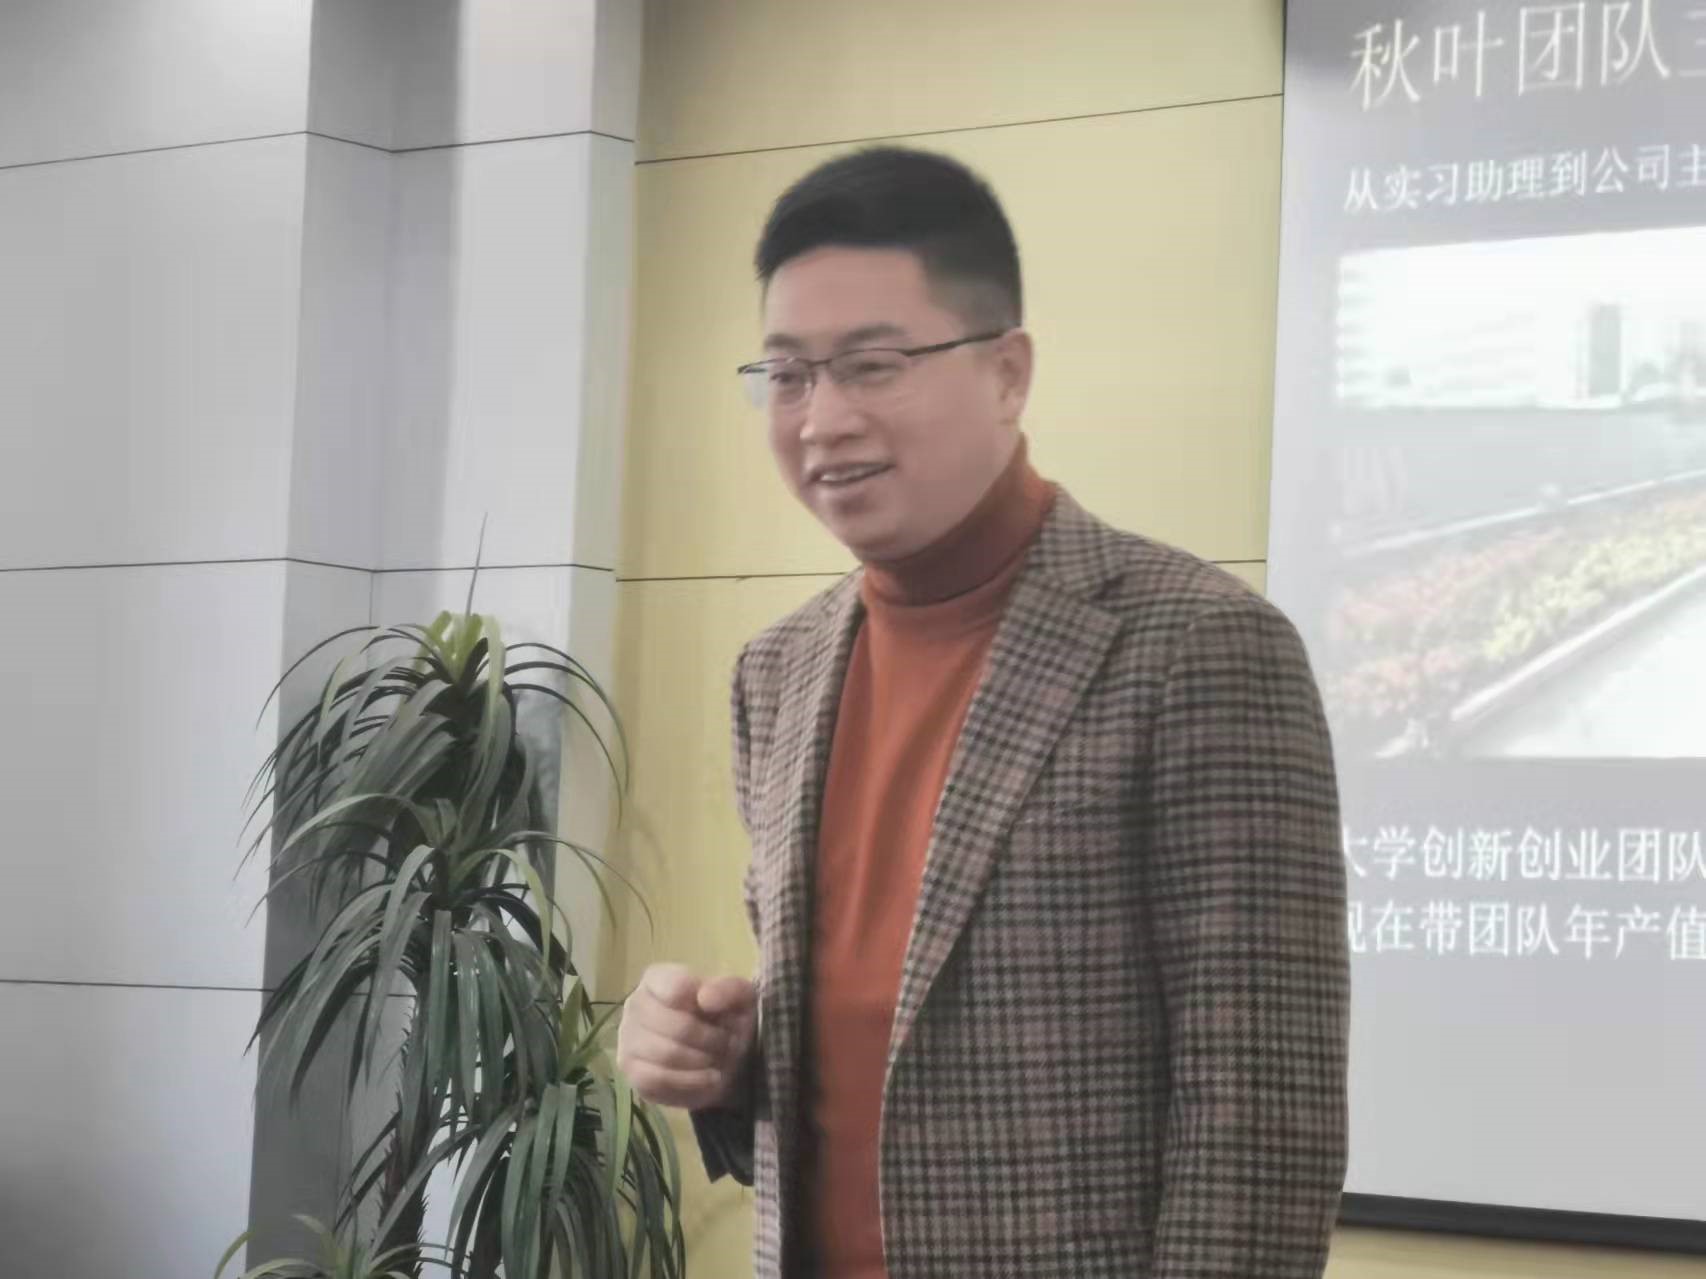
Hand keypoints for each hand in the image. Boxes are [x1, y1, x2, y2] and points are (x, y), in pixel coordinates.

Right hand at [617, 963, 756, 1110]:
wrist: (720, 1057)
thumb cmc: (726, 1019)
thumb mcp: (740, 997)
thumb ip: (728, 989)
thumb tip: (704, 998)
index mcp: (657, 979)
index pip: (674, 987)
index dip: (704, 1005)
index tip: (723, 1014)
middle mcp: (634, 1005)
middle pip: (676, 1026)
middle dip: (711, 1039)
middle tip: (729, 1044)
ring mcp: (628, 1041)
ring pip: (666, 1055)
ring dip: (703, 1061)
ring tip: (720, 1061)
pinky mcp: (632, 1074)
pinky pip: (657, 1081)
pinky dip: (690, 1082)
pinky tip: (708, 1078)